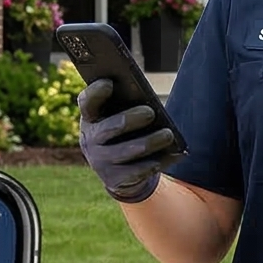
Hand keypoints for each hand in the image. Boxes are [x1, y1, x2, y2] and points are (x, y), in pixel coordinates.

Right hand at [78, 80, 180, 201]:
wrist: (118, 171)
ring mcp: (100, 161)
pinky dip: (160, 160)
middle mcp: (90, 140)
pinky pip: (141, 170)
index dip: (96, 92)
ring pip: (130, 150)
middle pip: (112, 126)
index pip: (87, 102)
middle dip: (132, 119)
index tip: (109, 82)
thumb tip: (150, 102)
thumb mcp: (119, 117)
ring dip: (152, 141)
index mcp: (91, 118)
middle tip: (150, 112)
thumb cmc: (123, 133)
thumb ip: (127, 106)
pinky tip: (175, 153)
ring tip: (169, 134)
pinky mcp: (114, 180)